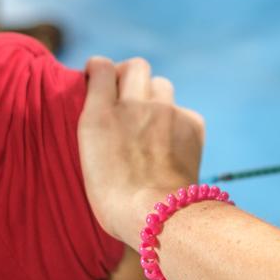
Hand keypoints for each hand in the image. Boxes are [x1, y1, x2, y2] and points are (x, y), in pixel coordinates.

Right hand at [78, 57, 204, 242]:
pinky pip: (183, 110)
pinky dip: (176, 121)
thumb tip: (103, 106)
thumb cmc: (114, 198)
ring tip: (151, 120)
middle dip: (130, 75)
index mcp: (100, 115)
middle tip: (128, 94)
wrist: (158, 214)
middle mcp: (133, 105)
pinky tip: (171, 143)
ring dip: (154, 96)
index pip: (102, 67)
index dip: (100, 69)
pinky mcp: (191, 122)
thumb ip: (97, 123)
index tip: (99, 77)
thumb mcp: (88, 158)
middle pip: (136, 66)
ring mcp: (165, 111)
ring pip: (161, 84)